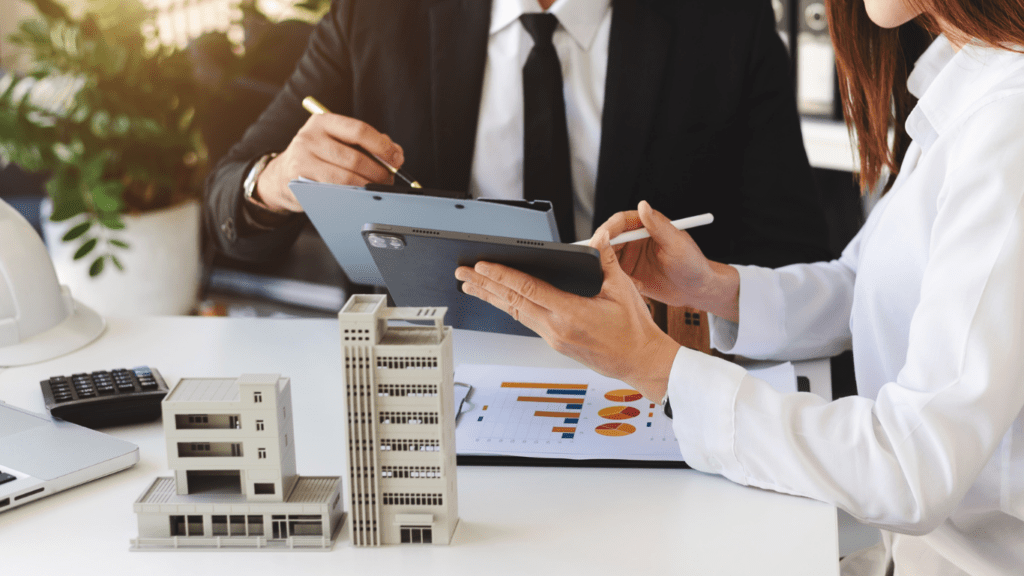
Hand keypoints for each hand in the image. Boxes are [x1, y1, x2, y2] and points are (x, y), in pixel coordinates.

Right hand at [253, 113, 403, 212]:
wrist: (283, 174)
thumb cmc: (318, 156)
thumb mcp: (338, 141)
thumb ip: (368, 143)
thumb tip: (395, 153)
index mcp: (323, 121)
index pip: (359, 130)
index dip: (382, 147)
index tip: (396, 159)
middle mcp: (310, 137)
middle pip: (355, 158)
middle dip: (378, 172)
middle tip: (388, 179)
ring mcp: (302, 160)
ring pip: (346, 178)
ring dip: (367, 187)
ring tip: (376, 189)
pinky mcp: (299, 182)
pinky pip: (334, 192)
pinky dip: (352, 195)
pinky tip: (359, 195)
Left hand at [454, 230, 679, 400]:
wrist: (639, 361)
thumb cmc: (633, 330)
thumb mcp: (623, 288)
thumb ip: (606, 260)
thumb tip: (598, 238)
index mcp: (570, 313)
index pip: (527, 289)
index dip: (502, 276)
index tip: (483, 265)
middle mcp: (556, 328)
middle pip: (512, 302)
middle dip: (484, 286)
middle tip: (463, 274)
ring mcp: (553, 338)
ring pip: (515, 313)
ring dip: (492, 298)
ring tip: (471, 286)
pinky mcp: (555, 343)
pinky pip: (526, 321)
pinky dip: (510, 308)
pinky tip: (500, 301)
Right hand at [596, 201, 739, 322]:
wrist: (697, 291)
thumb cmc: (693, 264)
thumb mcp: (676, 244)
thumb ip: (658, 226)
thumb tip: (643, 206)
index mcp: (646, 227)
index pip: (620, 222)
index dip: (607, 229)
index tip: (600, 238)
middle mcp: (635, 240)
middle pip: (608, 240)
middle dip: (602, 250)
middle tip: (601, 261)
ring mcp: (631, 258)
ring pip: (608, 259)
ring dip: (610, 268)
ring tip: (623, 276)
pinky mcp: (629, 275)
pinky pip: (615, 276)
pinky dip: (618, 281)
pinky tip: (635, 286)